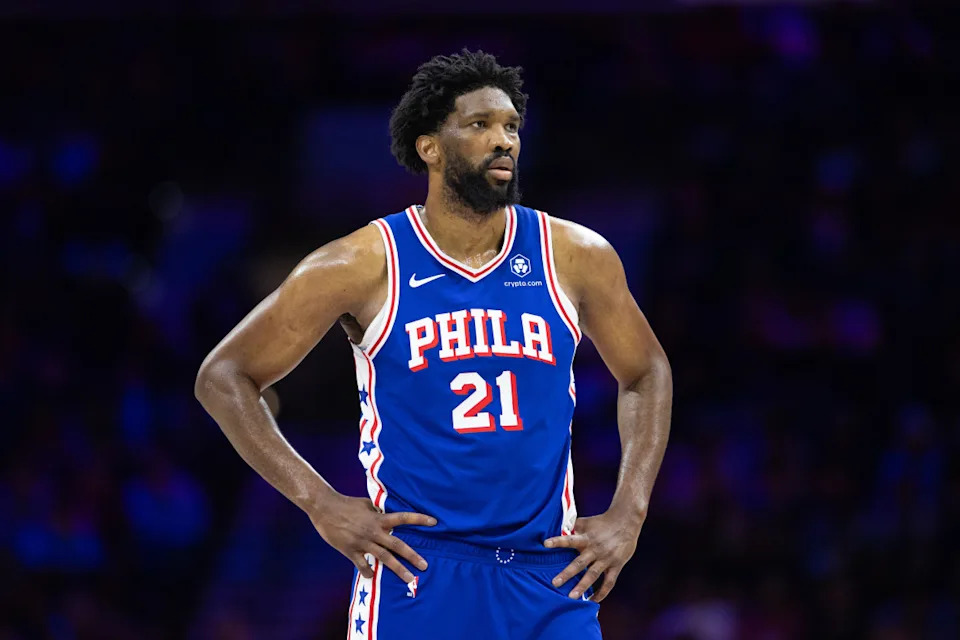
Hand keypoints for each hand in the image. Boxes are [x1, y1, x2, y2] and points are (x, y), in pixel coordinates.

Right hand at [308, 493, 436, 582]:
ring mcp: (362, 542)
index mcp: (378, 518)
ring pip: (383, 558)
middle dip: (412, 556)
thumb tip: (387, 513)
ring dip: (398, 569)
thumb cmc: (346, 503)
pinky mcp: (350, 550)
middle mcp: (373, 531)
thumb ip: (378, 511)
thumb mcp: (367, 504)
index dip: (419, 519)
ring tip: (409, 578)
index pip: (403, 518)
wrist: (325, 509)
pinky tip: (371, 577)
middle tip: (425, 566)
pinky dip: (368, 571)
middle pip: (397, 545)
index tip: (434, 522)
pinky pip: (362, 564)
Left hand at [543, 510, 641, 601]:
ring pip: (593, 575)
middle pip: (579, 563)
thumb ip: (573, 527)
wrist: (626, 521)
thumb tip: (558, 528)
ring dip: (582, 586)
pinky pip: (609, 582)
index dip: (558, 541)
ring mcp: (606, 559)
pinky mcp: (616, 566)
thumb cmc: (603, 522)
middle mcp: (595, 549)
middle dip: (567, 574)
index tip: (545, 544)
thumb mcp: (587, 522)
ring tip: (572, 597)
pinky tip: (593, 600)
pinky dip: (602, 593)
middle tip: (555, 583)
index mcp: (587, 538)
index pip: (570, 539)